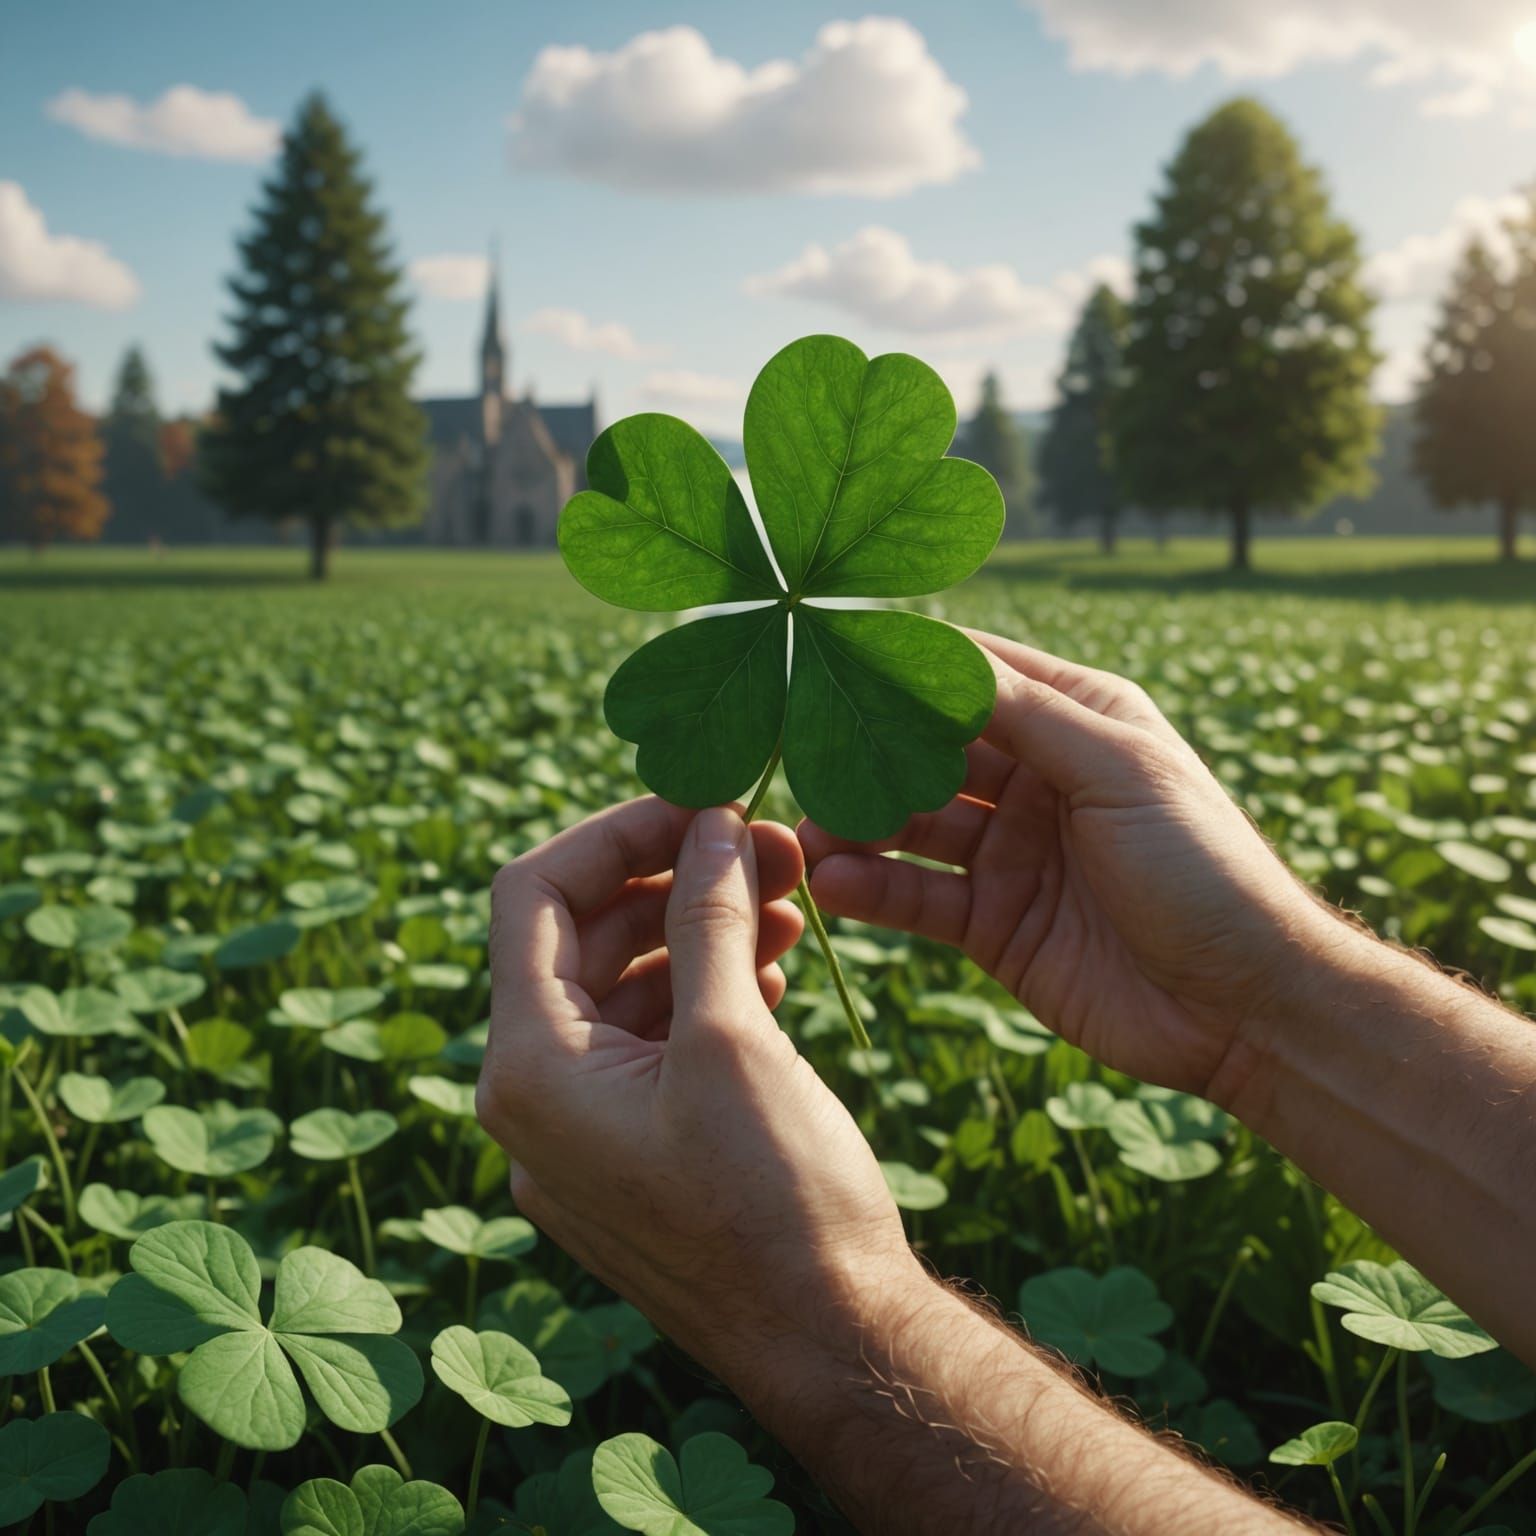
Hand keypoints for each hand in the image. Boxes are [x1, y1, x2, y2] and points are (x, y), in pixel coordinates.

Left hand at [476, 798, 918, 1379]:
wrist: (830, 1343)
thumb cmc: (777, 1201)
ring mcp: (582, 1136)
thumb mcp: (734, 1040)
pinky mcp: (632, 1156)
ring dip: (697, 934)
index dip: (614, 833)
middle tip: (768, 845)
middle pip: (581, 939)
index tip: (700, 803)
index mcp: (529, 1069)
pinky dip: (703, 995)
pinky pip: (649, 1047)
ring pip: (623, 991)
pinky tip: (771, 971)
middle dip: (674, 881)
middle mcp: (534, 1101)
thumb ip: (708, 916)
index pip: (532, 895)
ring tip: (787, 905)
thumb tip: (710, 822)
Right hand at [800, 630, 1353, 1099]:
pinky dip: (873, 889)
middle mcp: (1035, 779)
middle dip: (866, 753)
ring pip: (911, 825)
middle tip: (803, 761)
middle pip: (928, 751)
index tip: (830, 659)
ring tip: (807, 837)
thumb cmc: (1203, 867)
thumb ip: (1025, 715)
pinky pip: (918, 897)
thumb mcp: (1119, 770)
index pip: (973, 675)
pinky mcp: (993, 924)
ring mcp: (1010, 854)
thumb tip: (935, 649)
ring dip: (857, 826)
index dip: (905, 666)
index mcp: (1076, 721)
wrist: (1245, 1007)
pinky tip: (834, 885)